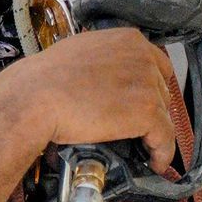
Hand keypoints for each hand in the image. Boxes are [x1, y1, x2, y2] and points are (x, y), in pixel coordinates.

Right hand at [0, 25, 179, 201]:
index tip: (144, 103)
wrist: (36, 97)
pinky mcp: (147, 112)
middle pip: (161, 90)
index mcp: (129, 39)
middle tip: (138, 128)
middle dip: (151, 110)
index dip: (151, 88)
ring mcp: (148, 84)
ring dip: (155, 133)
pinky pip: (165, 137)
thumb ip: (105, 59)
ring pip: (164, 115)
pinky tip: (155, 162)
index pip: (157, 65)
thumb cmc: (48, 77)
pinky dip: (162, 153)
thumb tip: (109, 78)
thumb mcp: (83, 52)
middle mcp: (144, 57)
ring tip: (145, 148)